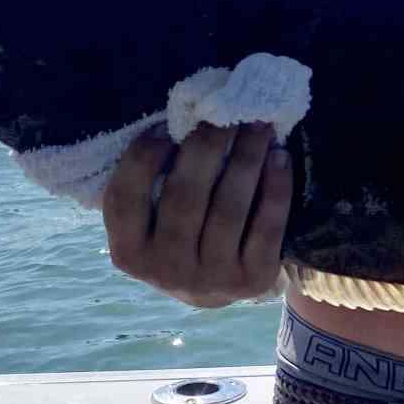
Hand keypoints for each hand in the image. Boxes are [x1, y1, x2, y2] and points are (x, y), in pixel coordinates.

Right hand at [102, 121, 292, 307]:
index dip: (143, 158)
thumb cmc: (181, 237)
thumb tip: (179, 122)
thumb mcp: (152, 221)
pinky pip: (267, 226)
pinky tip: (279, 157)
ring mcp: (211, 278)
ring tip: (259, 126)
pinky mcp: (252, 280)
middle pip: (184, 198)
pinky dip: (276, 188)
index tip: (167, 127)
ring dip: (246, 159)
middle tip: (225, 114)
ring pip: (228, 209)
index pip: (124, 199)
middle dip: (206, 148)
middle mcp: (166, 270)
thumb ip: (151, 184)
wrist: (218, 288)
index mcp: (129, 252)